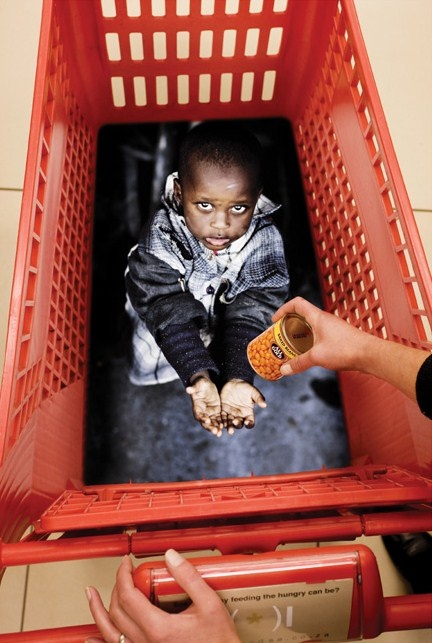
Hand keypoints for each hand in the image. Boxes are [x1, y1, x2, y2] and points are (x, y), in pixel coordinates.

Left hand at [85, 550, 240, 642]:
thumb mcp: (210, 605)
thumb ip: (189, 578)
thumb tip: (171, 556)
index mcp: (158, 628)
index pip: (128, 595)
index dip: (123, 575)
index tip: (126, 563)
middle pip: (117, 611)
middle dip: (116, 587)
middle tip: (124, 572)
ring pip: (110, 633)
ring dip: (98, 612)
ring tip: (91, 596)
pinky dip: (101, 642)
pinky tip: (92, 638)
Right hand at [185, 374, 223, 435]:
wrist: (207, 384)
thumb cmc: (201, 384)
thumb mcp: (198, 385)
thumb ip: (193, 388)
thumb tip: (187, 389)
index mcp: (197, 407)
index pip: (198, 415)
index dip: (202, 418)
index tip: (207, 420)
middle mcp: (203, 412)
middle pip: (205, 422)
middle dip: (210, 427)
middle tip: (215, 432)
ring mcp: (210, 413)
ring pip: (213, 423)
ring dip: (216, 428)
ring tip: (219, 433)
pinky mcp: (216, 412)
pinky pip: (219, 419)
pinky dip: (221, 424)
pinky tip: (225, 427)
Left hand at [220, 380, 266, 430]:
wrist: (234, 382)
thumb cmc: (245, 387)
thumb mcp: (253, 391)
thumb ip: (258, 398)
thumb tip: (265, 405)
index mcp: (248, 413)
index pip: (250, 422)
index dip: (249, 424)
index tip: (247, 422)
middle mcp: (240, 415)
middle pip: (239, 424)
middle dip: (237, 425)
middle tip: (234, 423)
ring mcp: (231, 413)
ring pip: (230, 423)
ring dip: (229, 427)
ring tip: (228, 429)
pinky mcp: (223, 410)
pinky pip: (222, 417)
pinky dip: (221, 421)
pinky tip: (220, 423)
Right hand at [272, 296, 365, 374]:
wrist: (370, 355)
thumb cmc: (346, 349)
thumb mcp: (317, 357)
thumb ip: (299, 363)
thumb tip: (285, 369)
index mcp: (317, 317)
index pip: (297, 303)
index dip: (283, 309)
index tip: (276, 320)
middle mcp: (325, 319)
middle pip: (302, 315)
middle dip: (289, 324)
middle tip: (282, 335)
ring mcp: (332, 327)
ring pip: (311, 325)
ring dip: (300, 333)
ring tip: (292, 345)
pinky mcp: (338, 336)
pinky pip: (319, 334)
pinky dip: (310, 340)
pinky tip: (309, 352)